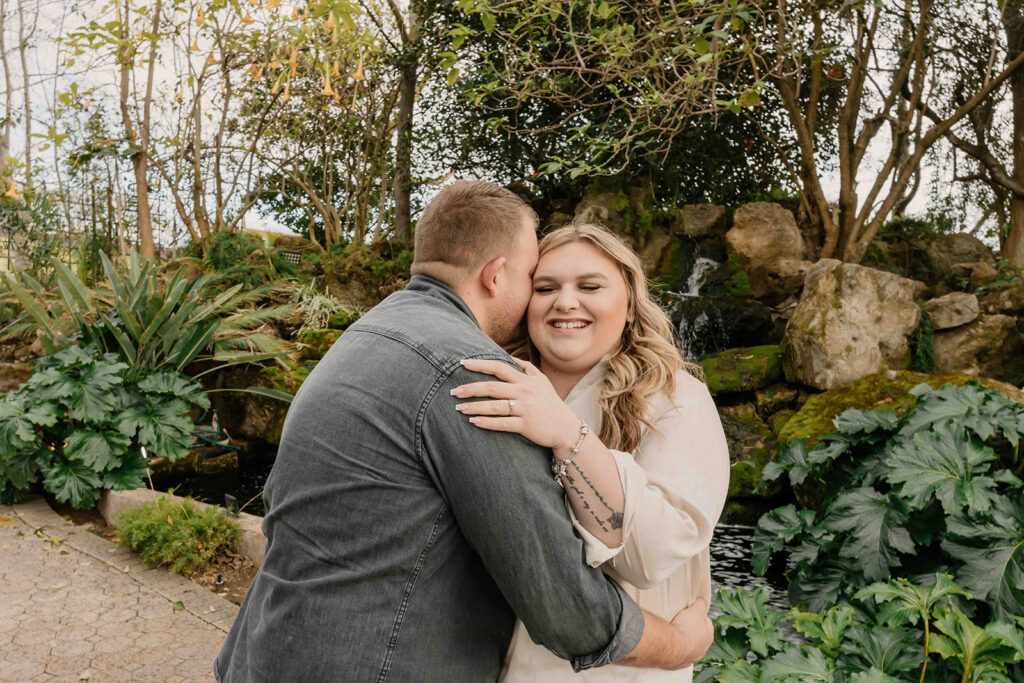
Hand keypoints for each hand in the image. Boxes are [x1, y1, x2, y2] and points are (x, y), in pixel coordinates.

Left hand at [453, 358, 579, 449]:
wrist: (565, 427)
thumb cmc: (550, 403)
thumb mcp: (543, 381)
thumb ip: (527, 368)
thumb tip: (512, 357)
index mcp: (525, 380)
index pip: (499, 368)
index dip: (480, 364)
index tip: (462, 363)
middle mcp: (524, 392)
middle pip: (492, 387)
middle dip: (470, 389)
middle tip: (454, 392)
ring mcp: (525, 409)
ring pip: (494, 406)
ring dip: (474, 407)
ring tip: (459, 408)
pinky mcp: (526, 425)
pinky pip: (502, 423)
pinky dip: (487, 422)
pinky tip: (474, 421)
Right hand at [669, 598, 713, 668]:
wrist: (672, 646)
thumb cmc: (685, 628)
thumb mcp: (696, 609)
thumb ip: (700, 605)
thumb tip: (701, 602)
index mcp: (709, 635)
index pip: (706, 623)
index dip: (698, 616)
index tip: (691, 613)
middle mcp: (703, 649)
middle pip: (697, 635)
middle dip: (690, 629)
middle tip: (681, 622)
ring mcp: (692, 657)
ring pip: (688, 646)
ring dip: (683, 640)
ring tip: (674, 633)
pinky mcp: (680, 663)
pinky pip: (678, 654)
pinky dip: (675, 649)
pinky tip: (670, 643)